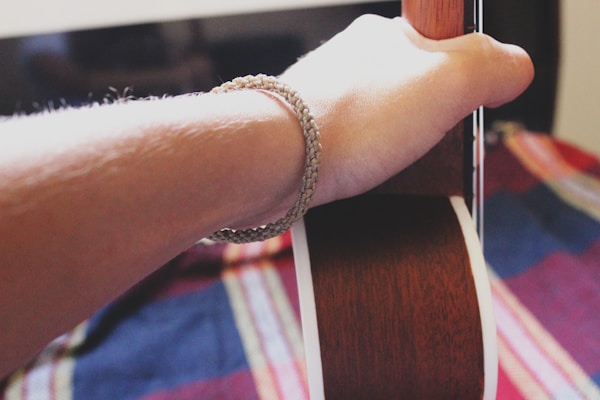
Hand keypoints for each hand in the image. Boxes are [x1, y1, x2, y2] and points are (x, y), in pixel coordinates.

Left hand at [280, 15, 533, 204]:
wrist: (276, 160)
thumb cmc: (355, 119)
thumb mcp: (449, 82)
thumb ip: (493, 66)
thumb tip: (514, 69)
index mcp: (385, 34)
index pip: (443, 48)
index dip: (464, 83)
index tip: (462, 113)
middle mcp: (351, 58)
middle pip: (412, 86)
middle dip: (430, 118)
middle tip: (431, 145)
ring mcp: (326, 94)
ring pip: (380, 117)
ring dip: (397, 142)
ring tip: (396, 165)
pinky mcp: (307, 130)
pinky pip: (352, 141)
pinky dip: (366, 158)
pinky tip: (365, 173)